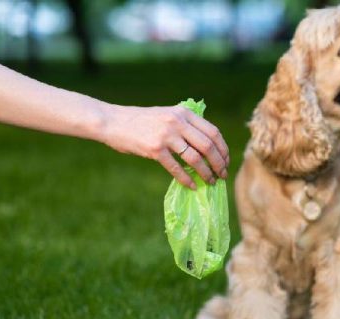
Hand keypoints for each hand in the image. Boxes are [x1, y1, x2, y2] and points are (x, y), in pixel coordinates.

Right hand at [100, 104, 229, 188]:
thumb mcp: (167, 113)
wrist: (113, 121)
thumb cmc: (141, 120)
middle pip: (208, 146)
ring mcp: (166, 136)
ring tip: (211, 181)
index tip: (226, 161)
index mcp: (184, 113)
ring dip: (206, 173)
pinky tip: (193, 186)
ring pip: (195, 158)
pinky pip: (176, 168)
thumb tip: (207, 141)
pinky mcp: (154, 149)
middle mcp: (177, 122)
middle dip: (219, 163)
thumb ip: (185, 123)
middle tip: (223, 175)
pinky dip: (187, 179)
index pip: (213, 132)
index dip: (223, 149)